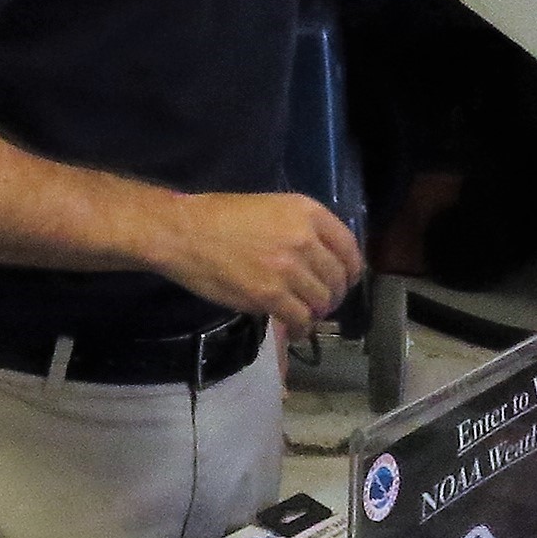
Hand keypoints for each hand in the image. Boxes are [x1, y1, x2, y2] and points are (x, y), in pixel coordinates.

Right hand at [158, 192, 365, 324]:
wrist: (185, 233)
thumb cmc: (221, 217)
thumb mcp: (271, 208)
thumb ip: (300, 229)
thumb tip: (321, 258)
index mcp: (307, 212)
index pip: (349, 247)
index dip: (351, 270)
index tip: (346, 281)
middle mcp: (304, 238)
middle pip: (338, 278)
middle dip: (333, 296)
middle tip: (322, 304)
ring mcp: (289, 268)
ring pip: (321, 301)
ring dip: (316, 314)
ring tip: (305, 317)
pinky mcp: (271, 295)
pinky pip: (300, 319)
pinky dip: (301, 329)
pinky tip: (294, 329)